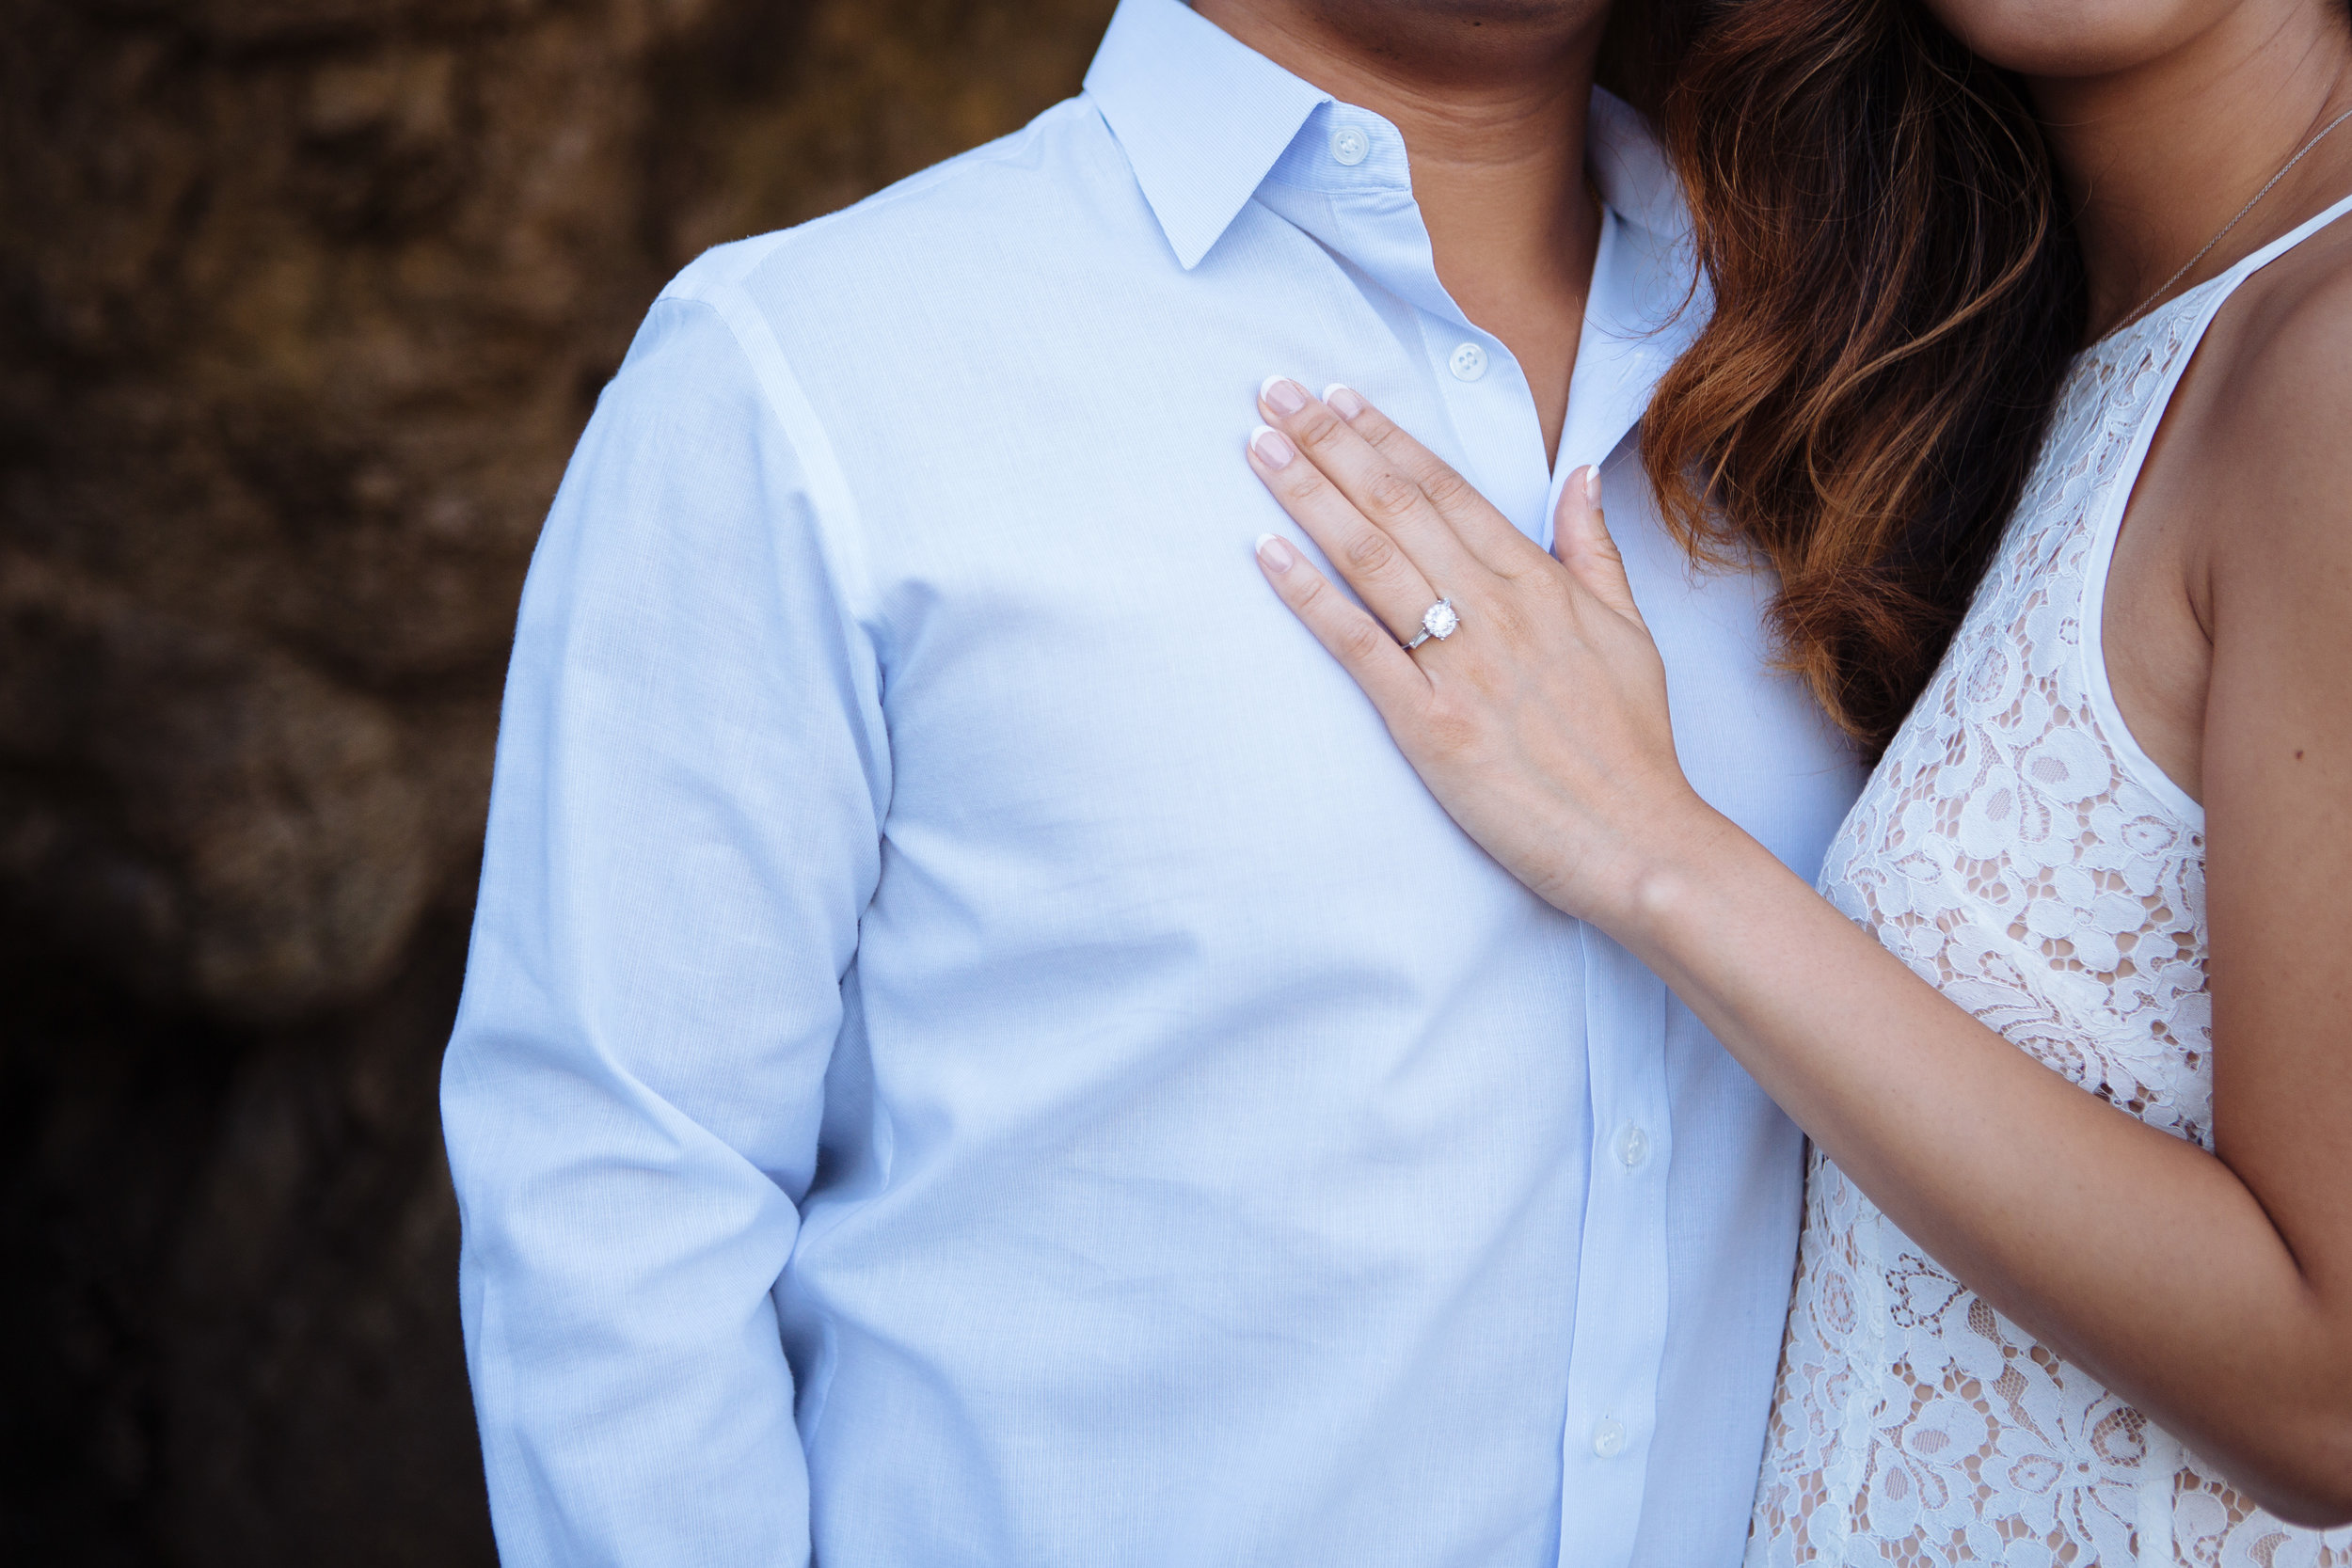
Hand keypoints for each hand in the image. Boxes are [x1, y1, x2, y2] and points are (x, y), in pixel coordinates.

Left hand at [1245, 376, 1724, 930]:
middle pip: (1398, 506)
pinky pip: (1359, 645)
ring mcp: (1460, 664)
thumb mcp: (1629, 632)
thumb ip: (1593, 550)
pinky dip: (1309, 595)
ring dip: (1309, 495)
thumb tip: (1579, 477)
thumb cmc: (1632, 746)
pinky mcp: (1430, 724)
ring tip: (1259, 446)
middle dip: (1329, 443)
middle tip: (1275, 393)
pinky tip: (1266, 551)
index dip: (1386, 438)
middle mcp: (1496, 609)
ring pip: (1372, 558)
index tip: (1337, 397)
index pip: (1447, 490)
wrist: (1640, 840)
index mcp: (1539, 582)